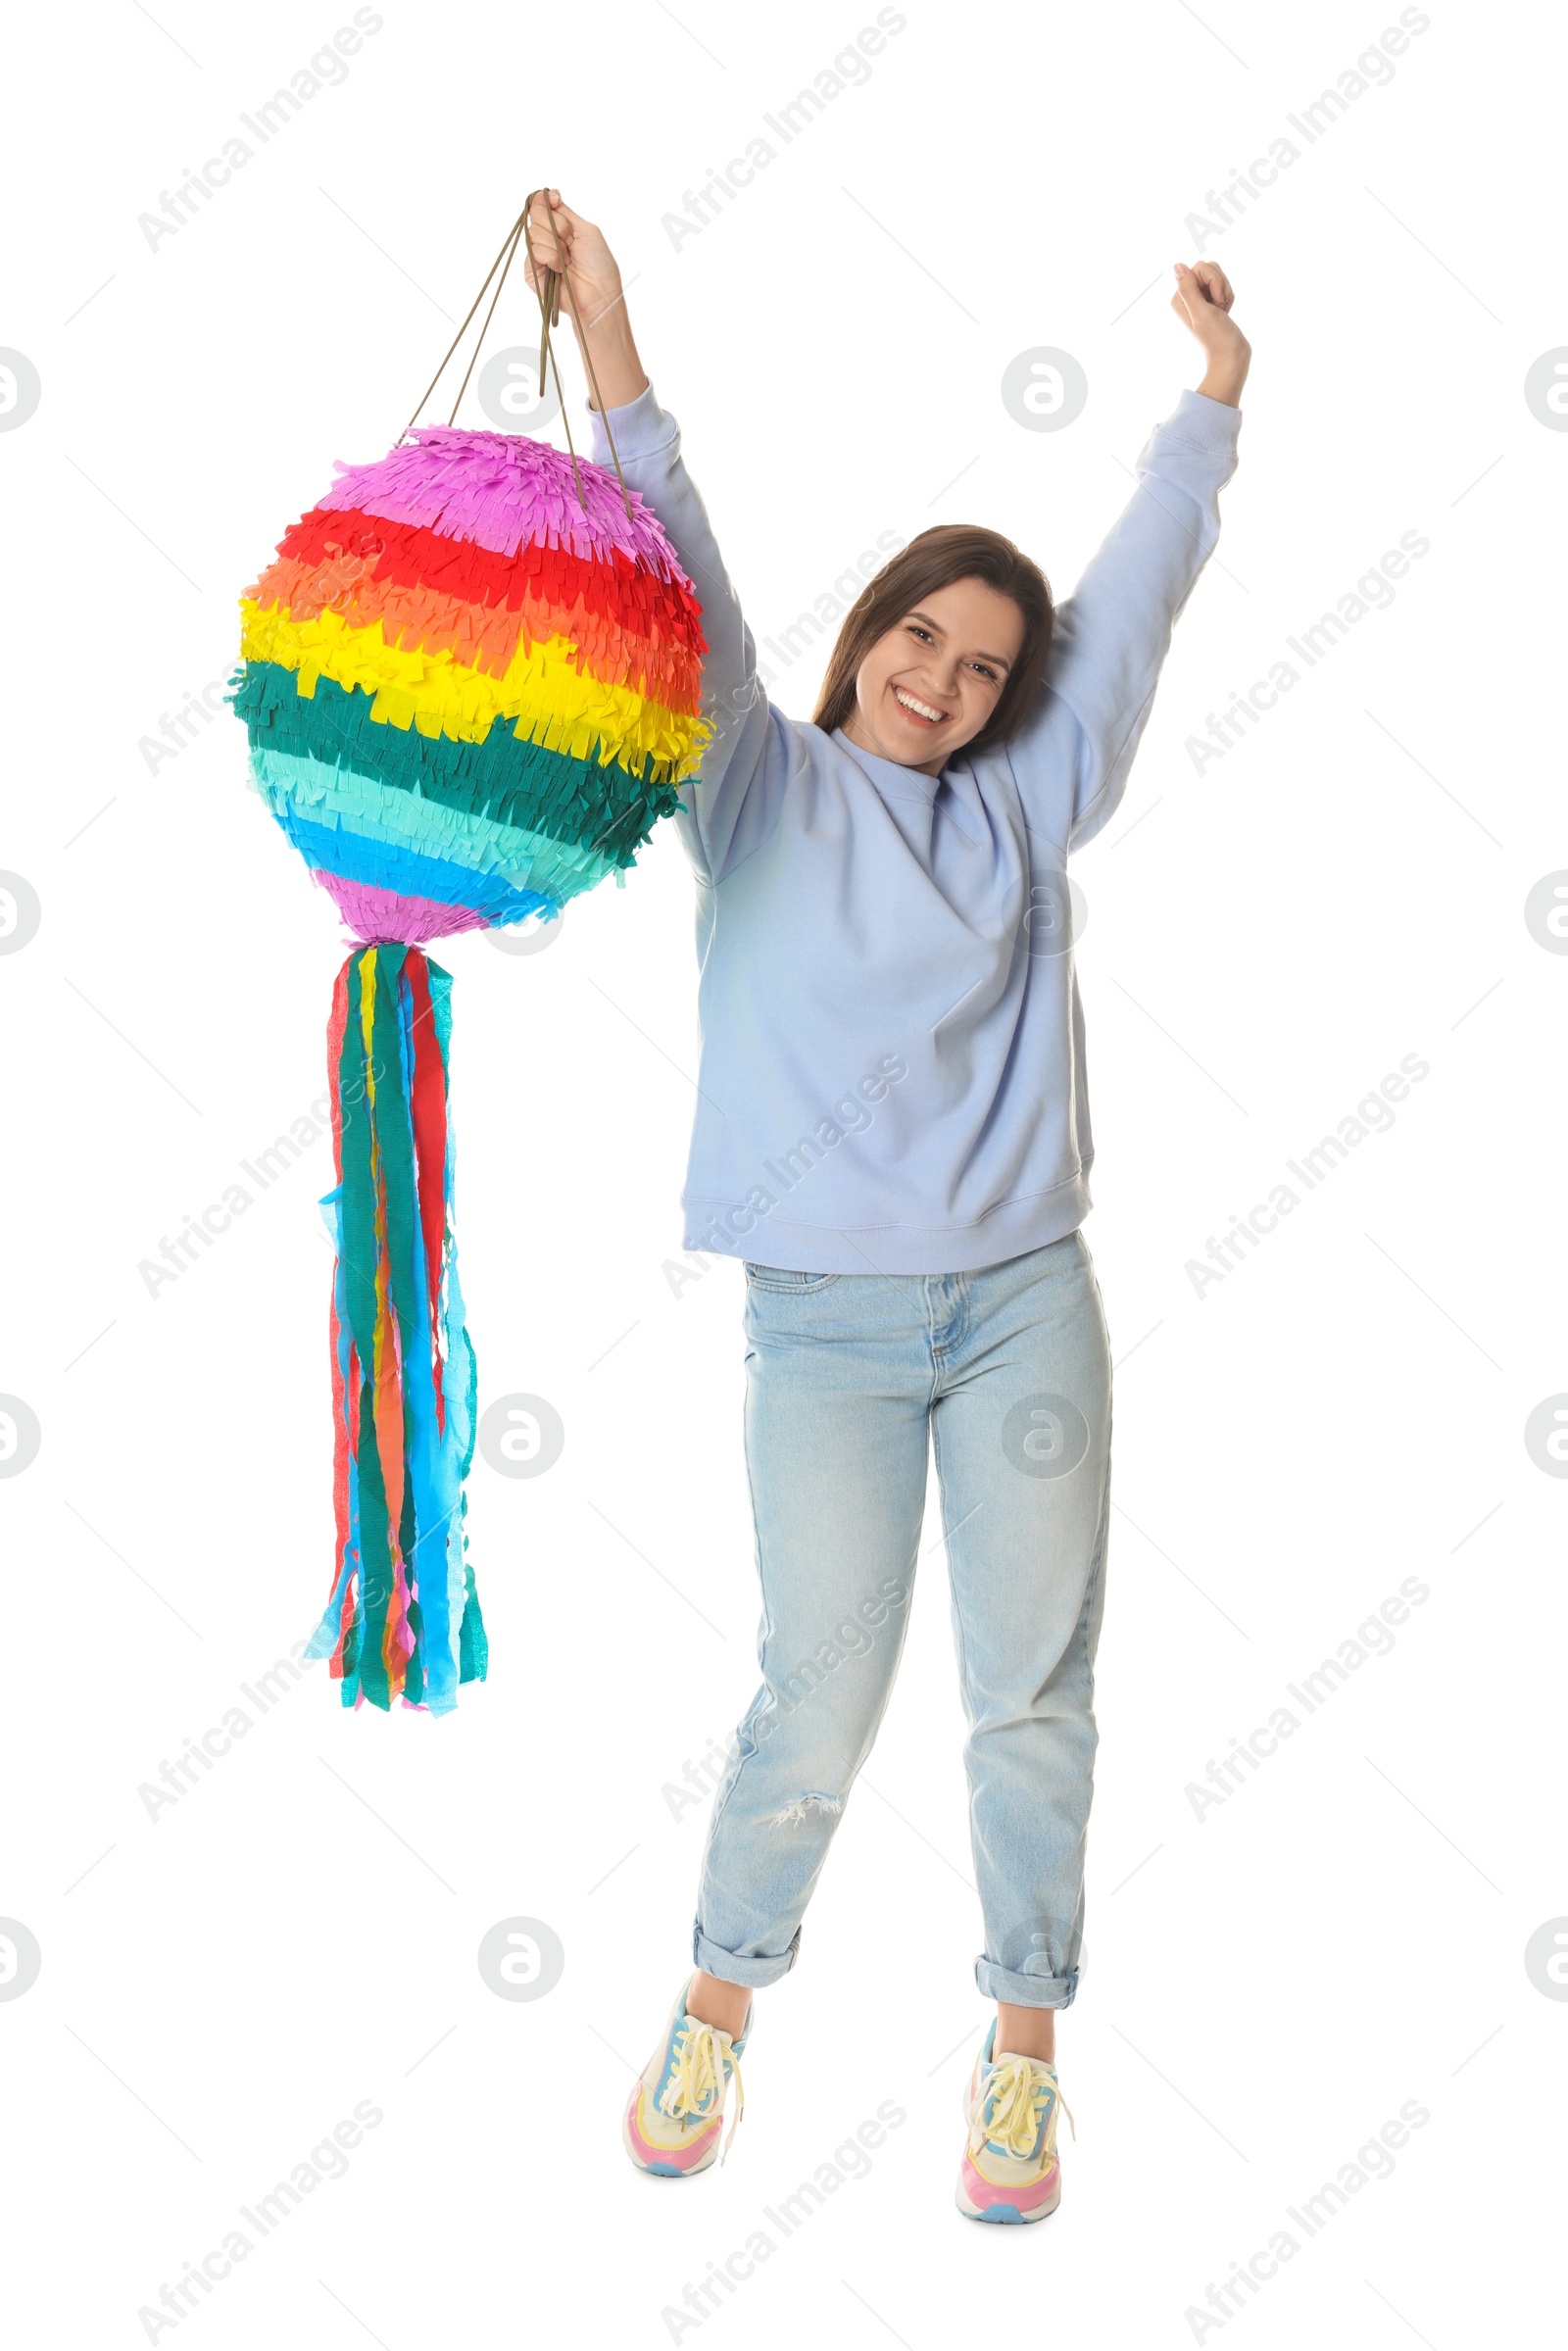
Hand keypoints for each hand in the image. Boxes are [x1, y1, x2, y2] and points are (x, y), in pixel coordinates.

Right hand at [522, 189, 647, 410]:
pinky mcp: (531, 271)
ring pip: (534, 231)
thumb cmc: (598, 265)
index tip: (555, 199)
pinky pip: (533, 250)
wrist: (597, 295)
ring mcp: (538, 255)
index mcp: (560, 227)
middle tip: (569, 240)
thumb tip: (550, 193)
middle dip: (556, 224)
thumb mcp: (586, 229)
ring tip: (568, 260)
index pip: (542, 204)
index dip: (545, 199)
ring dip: (556, 243)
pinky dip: (550, 257)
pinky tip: (559, 268)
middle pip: (535, 213)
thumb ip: (565, 212)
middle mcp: (547, 238)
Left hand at [1170, 260, 1249, 406]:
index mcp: (1180, 297)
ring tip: (1222, 310)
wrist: (1231, 354)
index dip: (1213, 281)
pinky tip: (1225, 312)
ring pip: (1218, 275)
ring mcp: (1200, 298)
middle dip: (1220, 286)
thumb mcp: (1200, 311)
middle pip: (1210, 268)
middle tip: (1219, 307)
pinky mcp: (1211, 301)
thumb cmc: (1216, 336)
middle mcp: (1187, 296)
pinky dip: (1228, 297)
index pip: (1200, 268)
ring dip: (1225, 291)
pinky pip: (1224, 286)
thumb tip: (1177, 266)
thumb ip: (1188, 289)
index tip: (1214, 302)